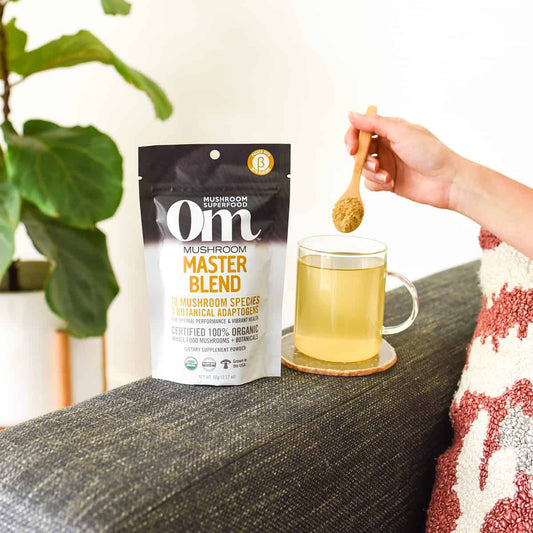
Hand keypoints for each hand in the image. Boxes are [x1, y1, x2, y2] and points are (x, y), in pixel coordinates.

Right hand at [345, 112, 463, 209]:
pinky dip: (377, 184)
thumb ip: (374, 124)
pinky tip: (391, 184)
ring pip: (363, 168)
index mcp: (389, 130)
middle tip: (375, 164)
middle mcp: (386, 146)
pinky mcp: (387, 181)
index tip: (352, 149)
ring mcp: (387, 164)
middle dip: (363, 159)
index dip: (352, 138)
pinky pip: (370, 183)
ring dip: (372, 173)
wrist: (446, 181)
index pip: (361, 129)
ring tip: (388, 177)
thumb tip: (351, 115)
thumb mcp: (401, 132)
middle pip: (359, 150)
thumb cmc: (430, 153)